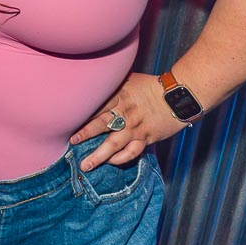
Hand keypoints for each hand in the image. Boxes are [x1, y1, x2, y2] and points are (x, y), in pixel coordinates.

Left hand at [69, 72, 187, 171]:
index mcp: (120, 95)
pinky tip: (111, 163)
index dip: (82, 114)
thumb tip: (93, 83)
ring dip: (99, 156)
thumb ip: (112, 84)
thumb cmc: (151, 85)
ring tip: (86, 165)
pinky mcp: (146, 137)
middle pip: (101, 124)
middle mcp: (126, 112)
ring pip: (114, 144)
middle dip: (85, 134)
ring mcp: (136, 127)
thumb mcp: (129, 79)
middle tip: (71, 141)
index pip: (97, 106)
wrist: (178, 96)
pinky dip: (121, 159)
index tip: (67, 120)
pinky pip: (132, 152)